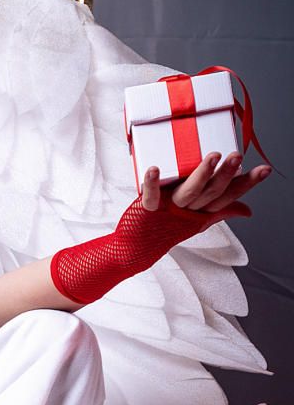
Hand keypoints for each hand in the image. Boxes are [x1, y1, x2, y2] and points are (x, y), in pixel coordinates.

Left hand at [141, 151, 269, 220]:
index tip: (265, 169)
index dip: (247, 183)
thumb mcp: (198, 219)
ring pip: (189, 192)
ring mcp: (168, 209)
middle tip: (237, 156)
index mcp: (202, 210)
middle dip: (225, 174)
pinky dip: (152, 183)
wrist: (138, 248)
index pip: (229, 195)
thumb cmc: (168, 228)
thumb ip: (221, 210)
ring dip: (201, 175)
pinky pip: (150, 196)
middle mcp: (188, 209)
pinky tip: (154, 168)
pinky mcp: (147, 209)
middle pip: (211, 192)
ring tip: (212, 157)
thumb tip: (248, 211)